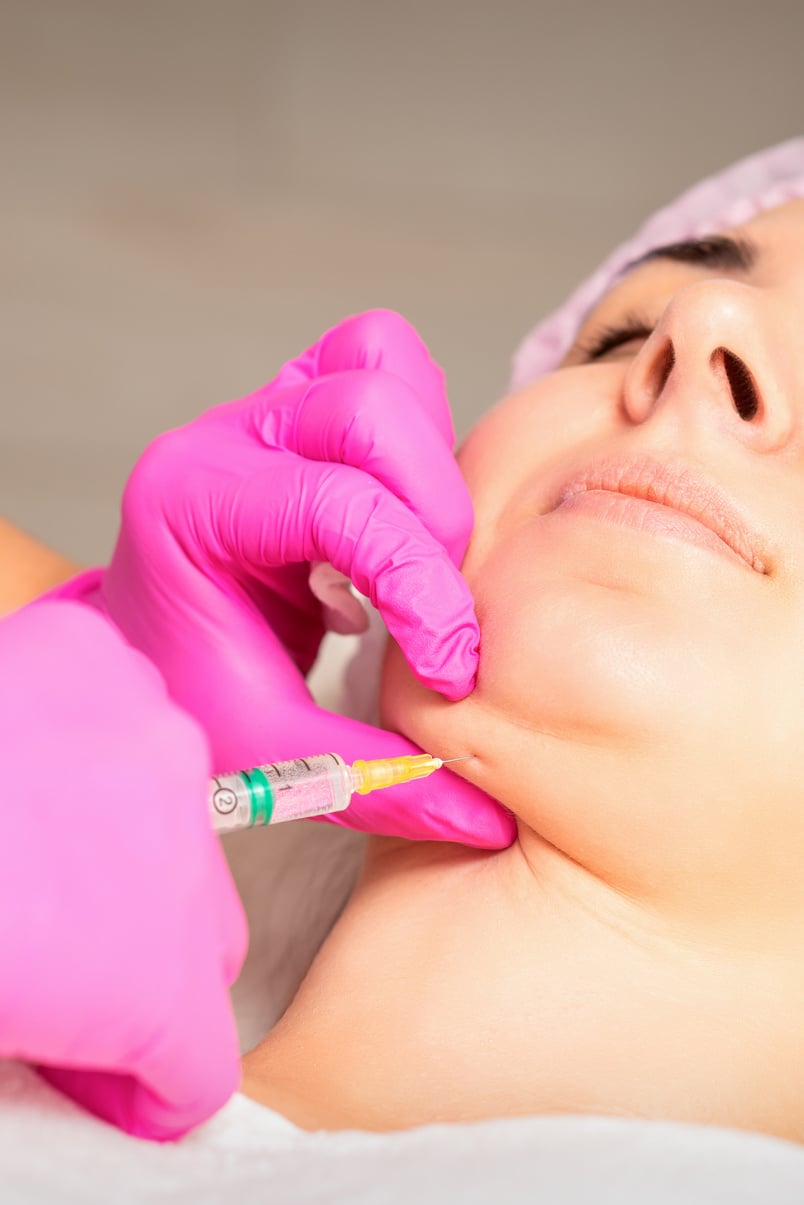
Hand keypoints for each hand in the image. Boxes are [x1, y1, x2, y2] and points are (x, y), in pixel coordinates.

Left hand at [0, 600, 246, 1139]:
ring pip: (172, 812)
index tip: (95, 1077)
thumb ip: (52, 1045)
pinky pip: (120, 708)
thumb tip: (55, 1029)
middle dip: (148, 958)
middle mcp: (182, 848)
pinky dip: (83, 739)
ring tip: (24, 842)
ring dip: (123, 841)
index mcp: (153, 978)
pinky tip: (17, 754)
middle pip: (208, 931)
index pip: (204, 1064)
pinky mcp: (95, 655)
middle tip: (57, 965)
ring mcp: (149, 735)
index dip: (146, 1086)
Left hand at [82, 309, 513, 846]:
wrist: (153, 647)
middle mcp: (226, 437)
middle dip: (432, 516)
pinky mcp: (303, 402)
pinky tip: (410, 510)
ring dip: (429, 461)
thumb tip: (492, 819)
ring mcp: (264, 407)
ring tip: (423, 553)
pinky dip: (422, 424)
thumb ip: (376, 782)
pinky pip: (383, 361)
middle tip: (437, 607)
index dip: (419, 586)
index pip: (335, 507)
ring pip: (380, 365)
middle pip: (366, 411)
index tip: (452, 670)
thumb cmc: (195, 694)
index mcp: (192, 506)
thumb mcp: (270, 757)